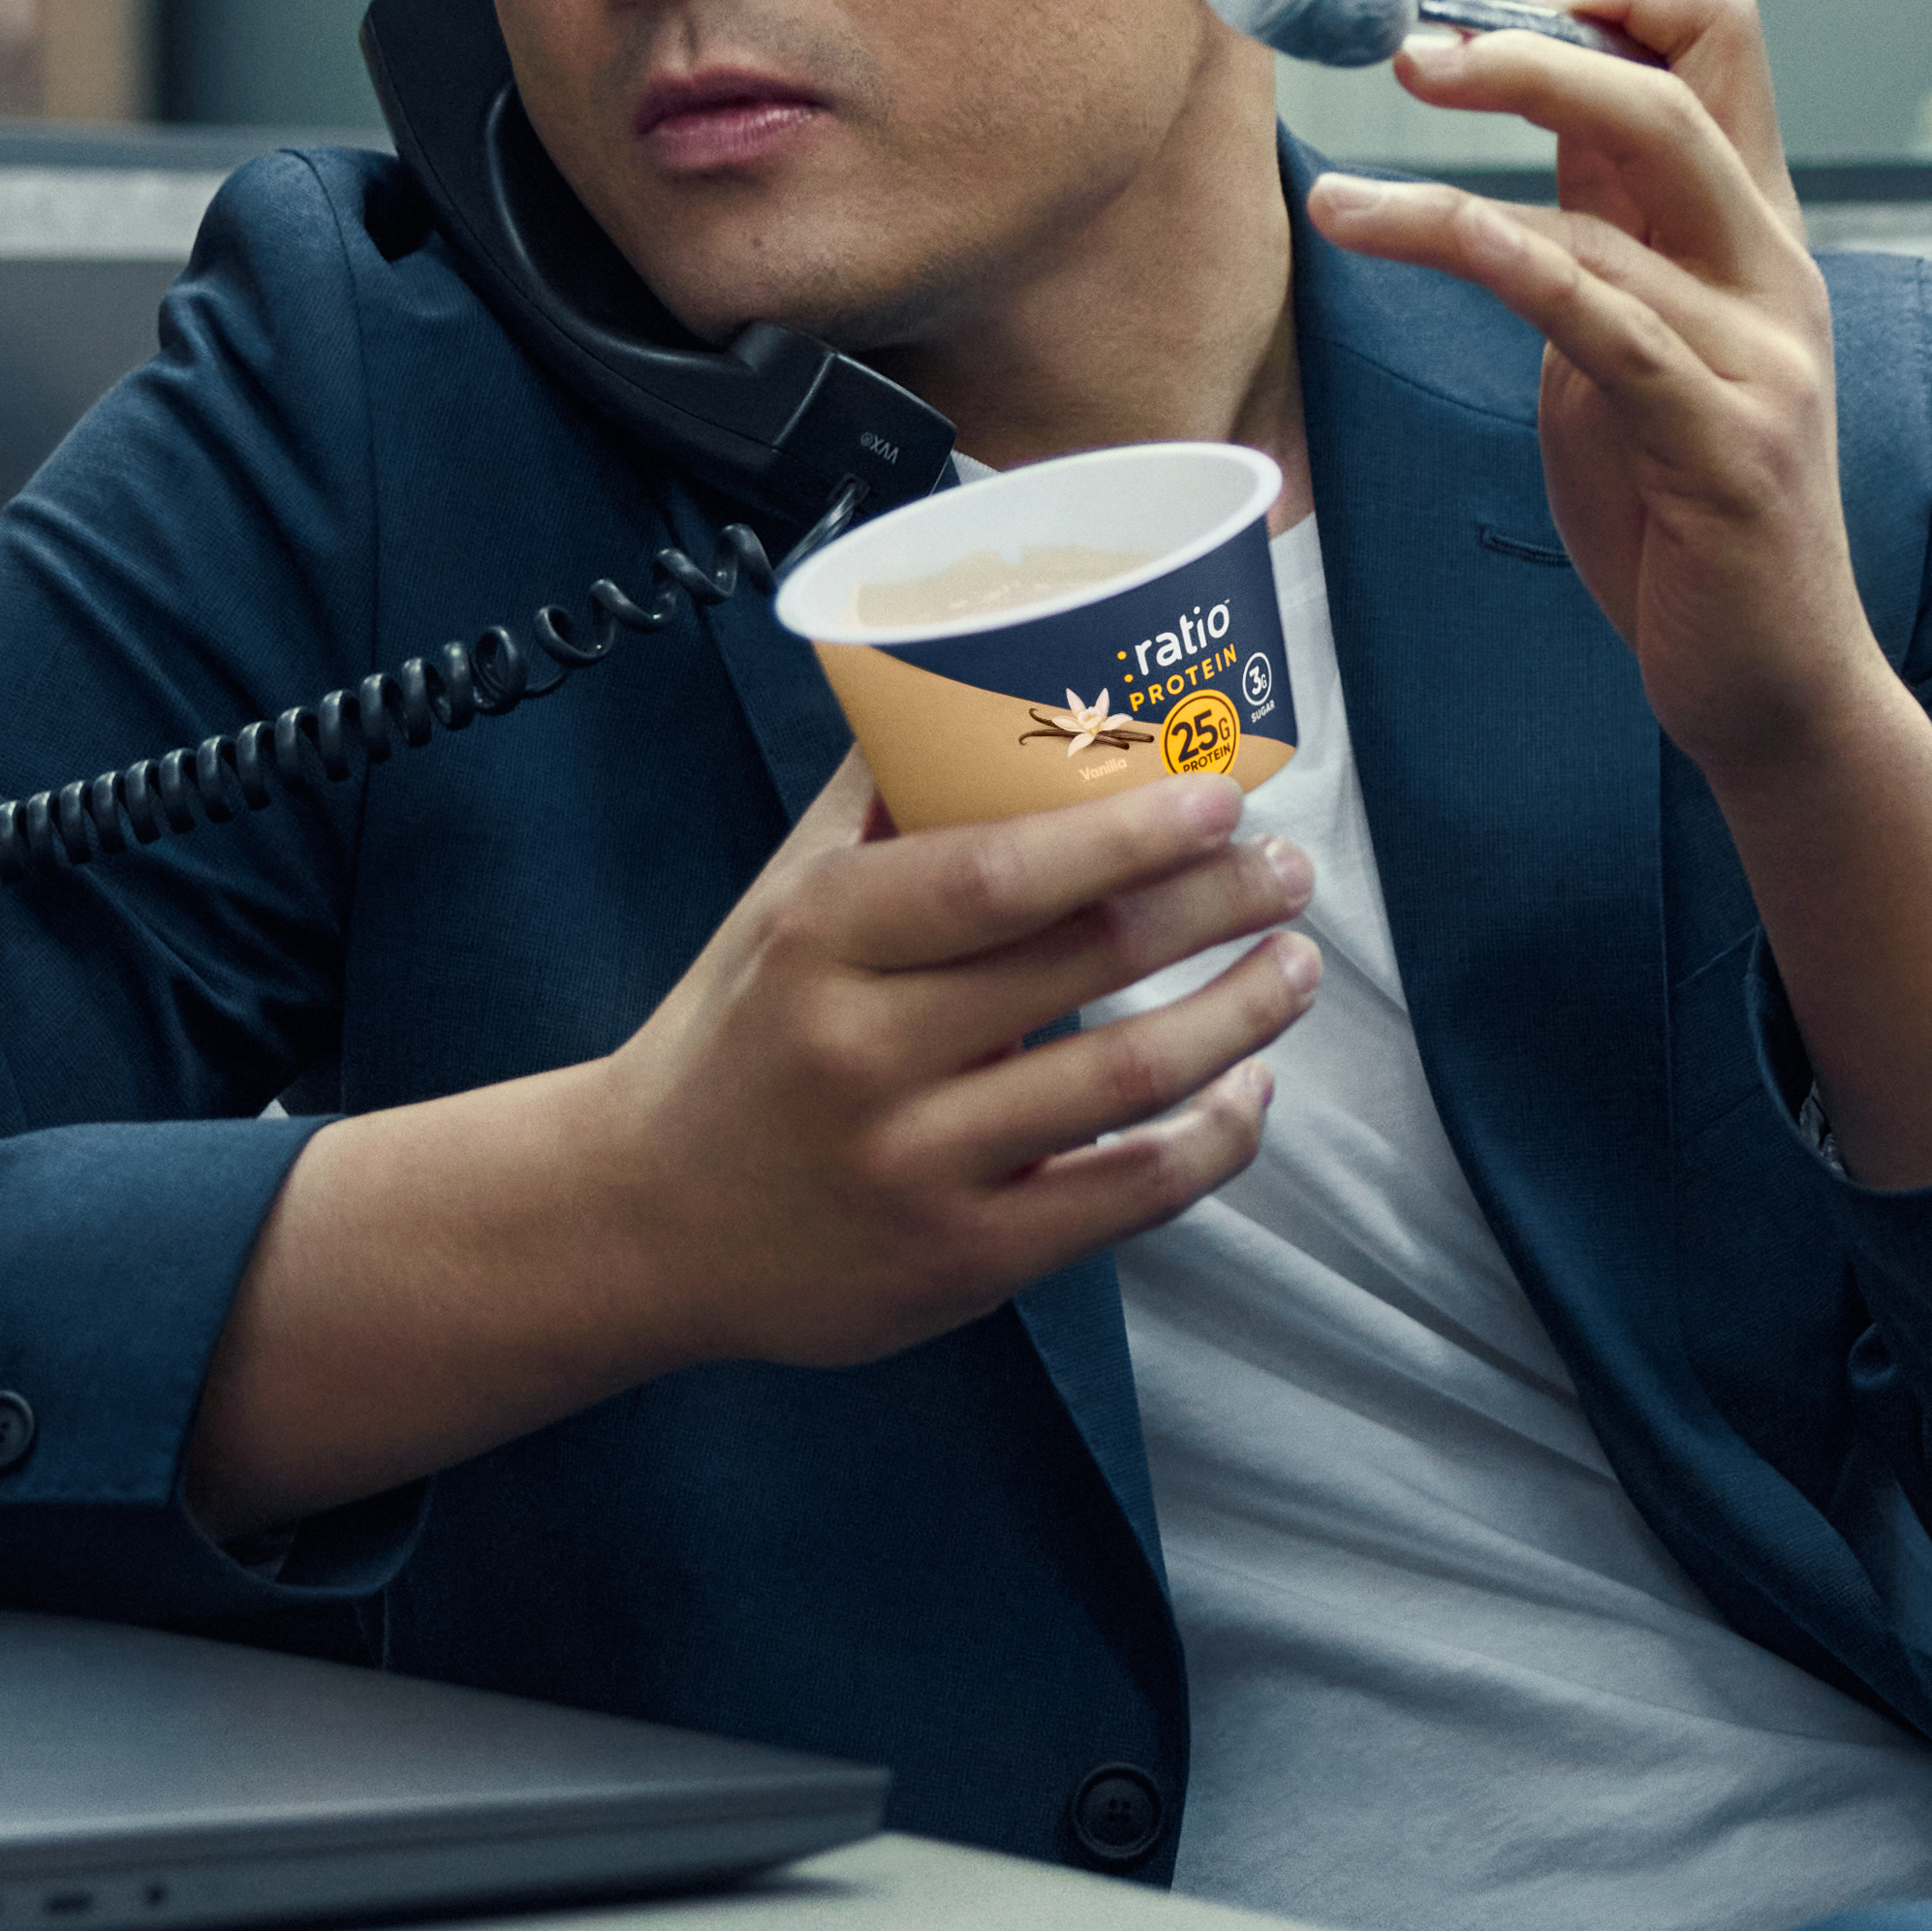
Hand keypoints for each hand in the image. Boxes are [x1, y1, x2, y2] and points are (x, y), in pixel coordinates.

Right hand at [189, 760, 1307, 1527]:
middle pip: (1088, 963)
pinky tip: (1249, 1090)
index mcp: (824, 939)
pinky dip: (1214, 1139)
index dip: (1129, 833)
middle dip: (1217, 905)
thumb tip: (980, 668)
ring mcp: (917, 1166)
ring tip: (1295, 965)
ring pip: (1128, 1081)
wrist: (637, 1222)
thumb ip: (880, 800)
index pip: (1001, 873)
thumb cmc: (736, 1035)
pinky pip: (1126, 1196)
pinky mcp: (960, 1262)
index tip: (1222, 797)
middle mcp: (866, 1052)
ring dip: (1241, 1014)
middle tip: (1287, 869)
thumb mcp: (780, 903)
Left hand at [1298, 0, 1886, 788]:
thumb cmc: (1688, 519)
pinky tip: (1399, 235)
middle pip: (1678, 81)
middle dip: (1528, 47)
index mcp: (1753, 231)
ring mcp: (1761, 354)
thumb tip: (1521, 109)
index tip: (1481, 20)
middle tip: (1406, 56)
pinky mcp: (1725, 442)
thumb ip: (1600, 232)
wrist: (1773, 683)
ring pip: (1623, 195)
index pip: (1715, 37)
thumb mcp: (1633, 344)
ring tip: (1346, 198)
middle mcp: (1773, 270)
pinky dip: (1491, 256)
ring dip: (1455, 178)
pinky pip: (1601, 317)